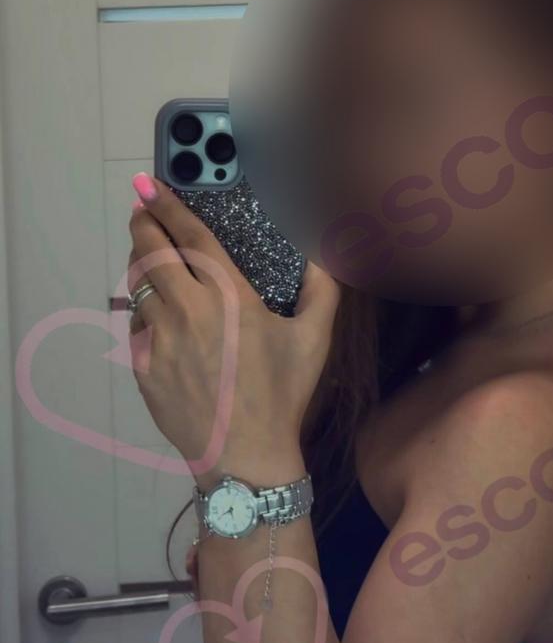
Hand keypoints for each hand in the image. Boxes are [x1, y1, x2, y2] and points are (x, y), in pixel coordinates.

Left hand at [126, 174, 339, 484]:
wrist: (245, 457)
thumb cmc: (283, 395)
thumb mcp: (314, 338)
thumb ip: (323, 287)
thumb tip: (325, 250)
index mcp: (228, 296)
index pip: (190, 236)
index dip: (168, 205)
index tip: (151, 185)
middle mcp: (188, 310)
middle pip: (151, 252)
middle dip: (143, 224)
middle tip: (142, 209)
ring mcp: (159, 339)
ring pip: (138, 286)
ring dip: (140, 263)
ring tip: (148, 253)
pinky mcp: (142, 367)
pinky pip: (137, 326)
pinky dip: (144, 311)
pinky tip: (157, 313)